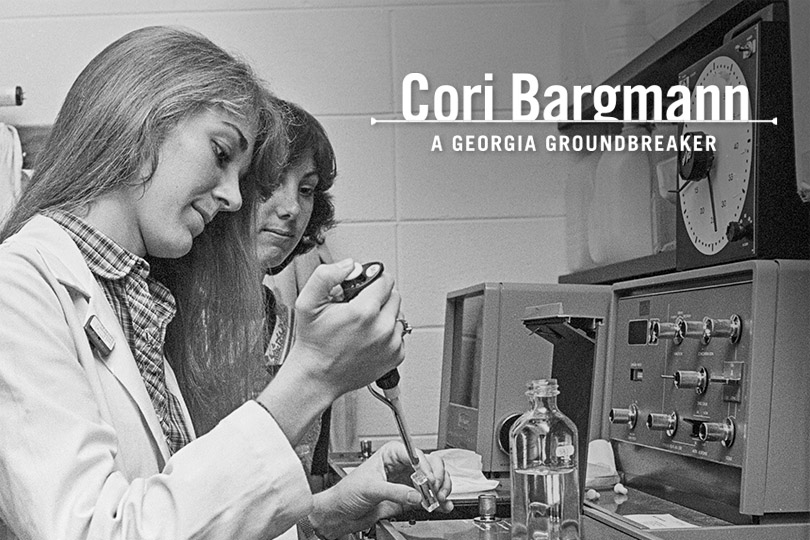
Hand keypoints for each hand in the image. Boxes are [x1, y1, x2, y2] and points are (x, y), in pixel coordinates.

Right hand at [292, 258, 403, 398]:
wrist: (317, 376)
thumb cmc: (314, 342)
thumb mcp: (308, 302)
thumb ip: (326, 276)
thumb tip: (349, 265)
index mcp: (364, 312)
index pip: (385, 280)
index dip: (371, 280)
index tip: (360, 289)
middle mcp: (382, 328)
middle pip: (394, 296)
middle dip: (378, 297)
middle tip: (358, 307)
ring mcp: (391, 344)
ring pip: (398, 315)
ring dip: (384, 315)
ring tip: (363, 324)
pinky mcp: (395, 356)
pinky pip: (400, 334)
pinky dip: (388, 333)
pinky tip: (369, 338)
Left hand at [308, 442, 452, 538]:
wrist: (341, 513)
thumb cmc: (347, 492)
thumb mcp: (370, 488)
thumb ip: (394, 491)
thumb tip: (415, 494)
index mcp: (391, 454)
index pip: (416, 455)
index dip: (426, 467)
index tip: (429, 481)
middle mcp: (402, 465)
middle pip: (430, 464)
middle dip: (437, 477)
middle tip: (435, 491)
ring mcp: (407, 481)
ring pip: (434, 479)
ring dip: (441, 488)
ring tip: (440, 499)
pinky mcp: (409, 497)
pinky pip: (429, 496)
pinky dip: (439, 501)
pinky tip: (443, 506)